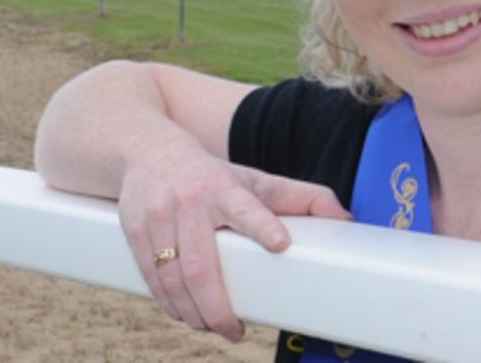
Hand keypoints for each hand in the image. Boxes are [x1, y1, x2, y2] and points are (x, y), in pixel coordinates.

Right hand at [118, 139, 350, 341]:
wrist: (146, 151)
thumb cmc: (210, 173)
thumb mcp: (253, 178)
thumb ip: (298, 197)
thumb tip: (345, 218)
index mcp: (223, 186)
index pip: (247, 206)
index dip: (263, 224)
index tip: (280, 243)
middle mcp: (189, 201)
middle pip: (201, 264)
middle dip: (217, 307)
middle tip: (234, 330)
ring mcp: (158, 216)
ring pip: (173, 277)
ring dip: (192, 313)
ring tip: (212, 327)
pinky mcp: (135, 230)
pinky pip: (151, 277)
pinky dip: (169, 303)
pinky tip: (184, 314)